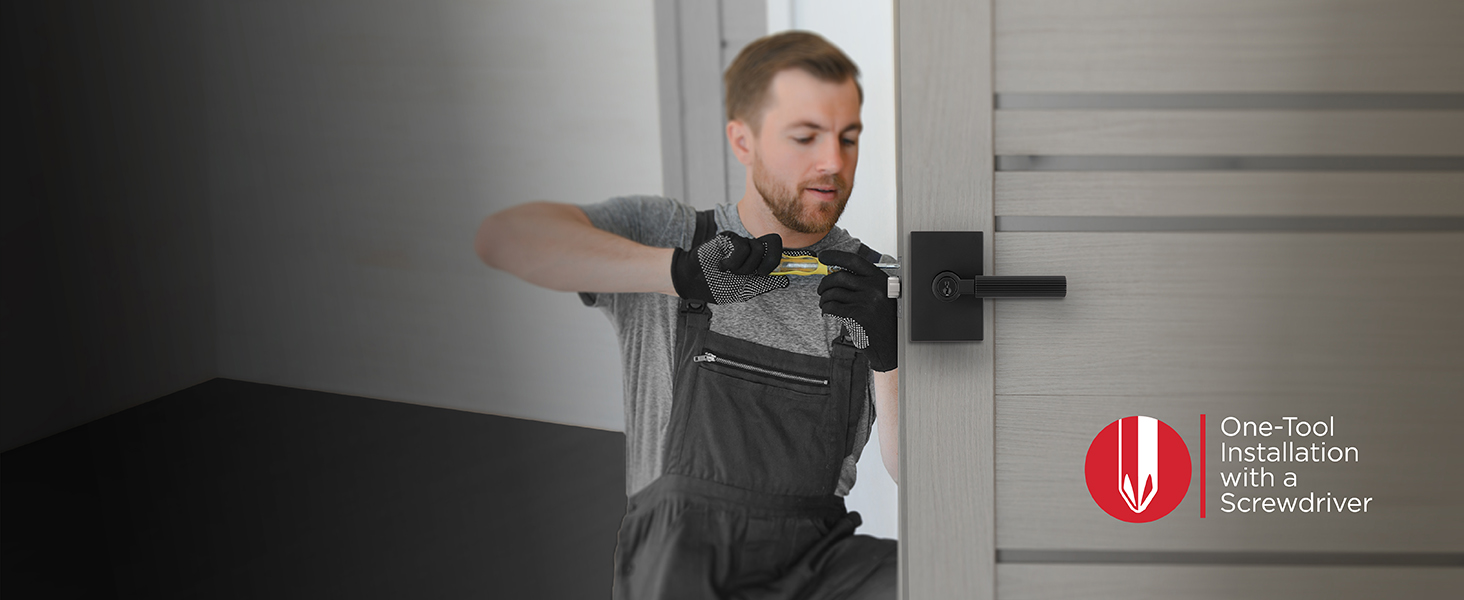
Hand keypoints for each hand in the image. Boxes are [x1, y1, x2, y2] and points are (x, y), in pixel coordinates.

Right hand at [671, 231, 786, 303]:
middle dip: (767, 263)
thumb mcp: (744, 291)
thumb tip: (786, 281)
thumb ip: (764, 285)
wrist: (694, 281)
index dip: (777, 260)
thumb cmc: (716, 286)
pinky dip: (733, 262)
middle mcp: (750, 248)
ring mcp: (739, 241)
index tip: (766, 274)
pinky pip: (742, 247)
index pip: (777, 251)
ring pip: (758, 249)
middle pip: (775, 242)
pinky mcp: (728, 237)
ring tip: (730, 272)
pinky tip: (722, 265)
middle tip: (756, 274)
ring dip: (745, 268)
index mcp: (756, 260)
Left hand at [817, 250, 896, 371]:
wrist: (894, 344)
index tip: (823, 256)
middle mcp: (874, 289)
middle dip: (825, 282)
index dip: (835, 256)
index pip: (854, 261)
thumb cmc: (886, 320)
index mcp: (880, 279)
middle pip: (839, 277)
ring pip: (833, 293)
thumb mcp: (882, 294)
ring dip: (824, 298)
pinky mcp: (857, 318)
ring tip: (824, 303)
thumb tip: (837, 273)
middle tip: (821, 289)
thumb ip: (864, 283)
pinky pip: (833, 308)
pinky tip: (827, 311)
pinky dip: (826, 309)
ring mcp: (866, 303)